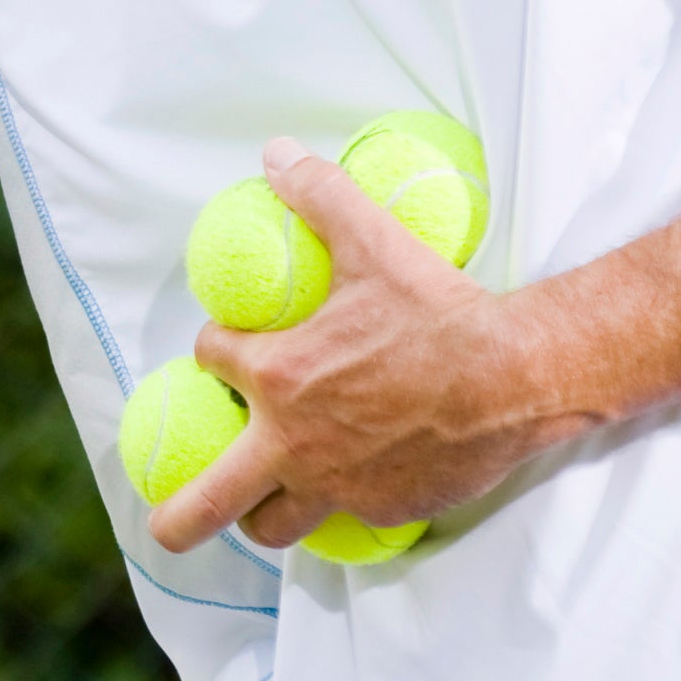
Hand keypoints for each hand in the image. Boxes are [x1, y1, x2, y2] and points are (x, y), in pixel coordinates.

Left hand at [150, 138, 582, 551]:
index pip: (211, 362)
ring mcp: (337, 485)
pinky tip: (351, 481)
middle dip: (179, 519)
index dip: (216, 348)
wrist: (517, 377)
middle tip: (163, 526)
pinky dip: (338, 502)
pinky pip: (343, 517)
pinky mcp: (382, 509)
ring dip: (257, 514)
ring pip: (274, 525)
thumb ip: (319, 196)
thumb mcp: (375, 242)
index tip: (231, 345)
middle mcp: (295, 444)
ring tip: (256, 505)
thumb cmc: (441, 314)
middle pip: (211, 501)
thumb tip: (278, 154)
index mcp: (278, 378)